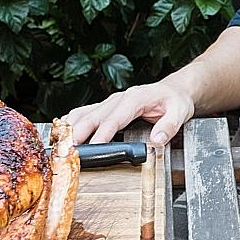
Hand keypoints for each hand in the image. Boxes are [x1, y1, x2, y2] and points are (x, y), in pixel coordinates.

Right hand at [66, 82, 194, 146]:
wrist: (174, 90)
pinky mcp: (107, 107)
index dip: (102, 134)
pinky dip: (72, 123)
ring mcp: (111, 102)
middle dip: (78, 133)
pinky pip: (85, 113)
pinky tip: (63, 133)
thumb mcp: (180, 112)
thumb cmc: (175, 100)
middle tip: (67, 149)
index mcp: (135, 98)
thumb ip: (169, 126)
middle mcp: (119, 98)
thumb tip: (157, 140)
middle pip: (93, 116)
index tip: (93, 147)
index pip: (114, 118)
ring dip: (70, 127)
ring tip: (59, 143)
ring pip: (84, 113)